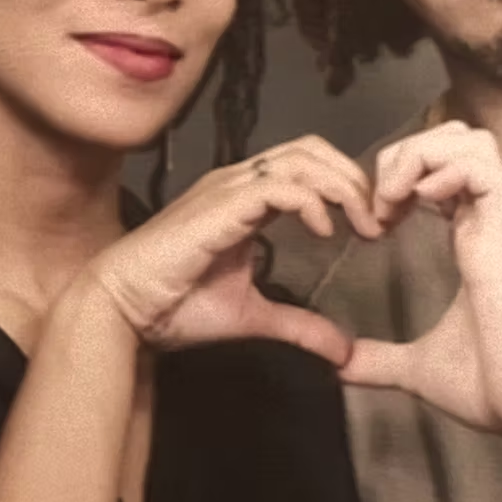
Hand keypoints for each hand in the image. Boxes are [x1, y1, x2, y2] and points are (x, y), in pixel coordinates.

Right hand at [89, 136, 380, 365]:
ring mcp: (227, 189)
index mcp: (244, 199)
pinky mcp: (220, 206)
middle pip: (311, 150)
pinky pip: (277, 186)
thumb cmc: (173, 306)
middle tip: (378, 221)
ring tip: (361, 224)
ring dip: (341, 188)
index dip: (345, 186)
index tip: (371, 227)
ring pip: (300, 159)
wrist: (123, 311)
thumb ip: (299, 325)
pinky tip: (323, 230)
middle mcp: (237, 183)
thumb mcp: (253, 316)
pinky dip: (310, 202)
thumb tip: (343, 352)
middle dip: (352, 179)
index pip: (306, 165)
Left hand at [340, 122, 501, 438]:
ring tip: (395, 200)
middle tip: (380, 201)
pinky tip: (420, 204)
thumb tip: (337, 366)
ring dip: (423, 157)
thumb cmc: (497, 387)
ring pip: (474, 144)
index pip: (445, 168)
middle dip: (409, 152)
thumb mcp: (420, 368)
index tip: (376, 218)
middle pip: (460, 139)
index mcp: (474, 241)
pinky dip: (448, 172)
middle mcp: (490, 224)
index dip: (404, 174)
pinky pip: (488, 172)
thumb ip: (379, 360)